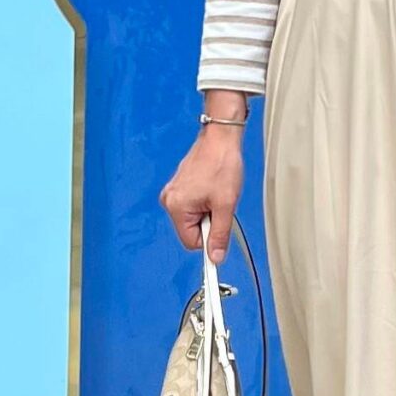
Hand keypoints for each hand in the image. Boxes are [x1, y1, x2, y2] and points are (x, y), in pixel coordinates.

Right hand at [161, 108, 246, 256]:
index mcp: (176, 207)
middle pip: (192, 230)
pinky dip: (205, 201)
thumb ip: (219, 234)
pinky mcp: (179, 187)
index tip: (221, 232)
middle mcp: (169, 200)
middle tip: (219, 202)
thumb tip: (215, 256)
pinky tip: (212, 187)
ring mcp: (173, 192)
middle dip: (209, 221)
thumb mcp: (225, 205)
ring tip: (216, 192)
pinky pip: (193, 206)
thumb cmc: (221, 164)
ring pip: (194, 218)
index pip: (192, 243)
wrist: (220, 138)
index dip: (209, 238)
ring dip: (208, 211)